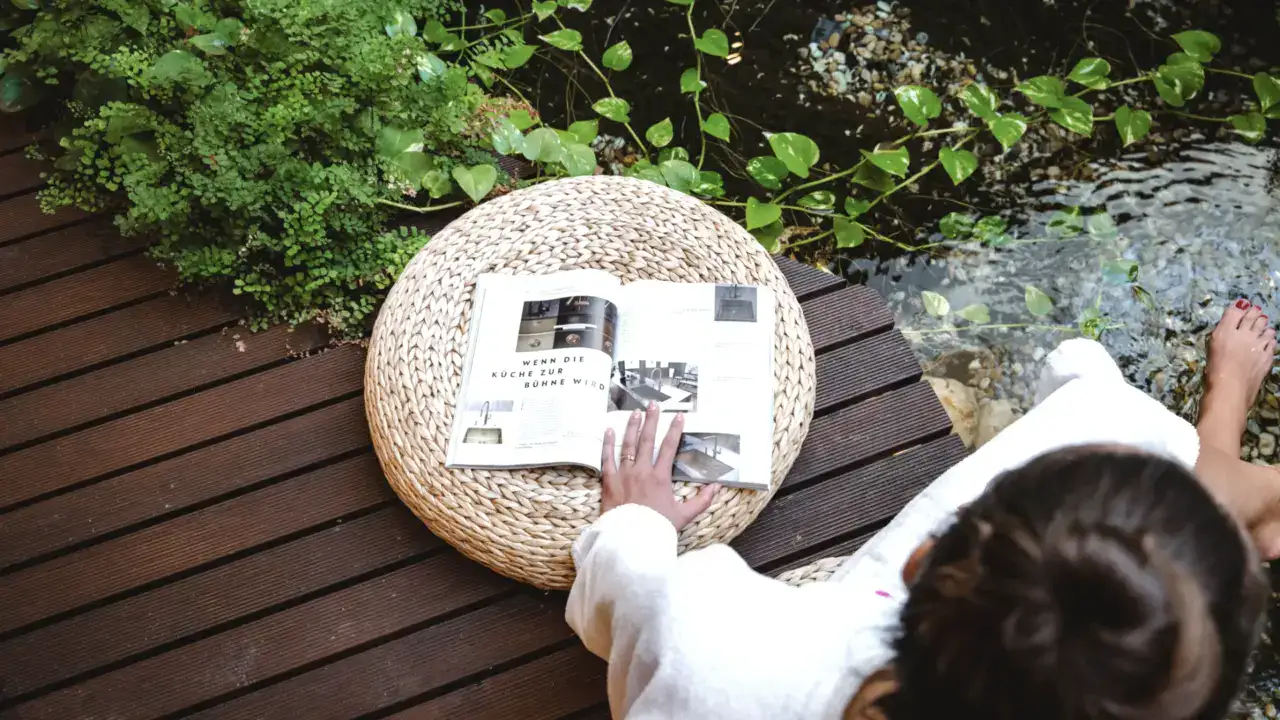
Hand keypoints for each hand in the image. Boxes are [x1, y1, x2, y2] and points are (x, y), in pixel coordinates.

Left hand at [600, 403, 721, 529]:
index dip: (674, 430)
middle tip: (653, 405)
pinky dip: (607, 444)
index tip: (678, 416)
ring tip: (634, 412)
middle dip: (651, 420)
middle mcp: (641, 471)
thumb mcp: (684, 516)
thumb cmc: (657, 528)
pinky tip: (608, 431)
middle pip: (647, 440)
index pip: (669, 447)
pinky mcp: (609, 482)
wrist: (631, 541)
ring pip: (627, 445)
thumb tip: (717, 486)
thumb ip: (702, 500)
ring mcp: (624, 475)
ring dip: (631, 427)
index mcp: (660, 477)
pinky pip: (606, 459)